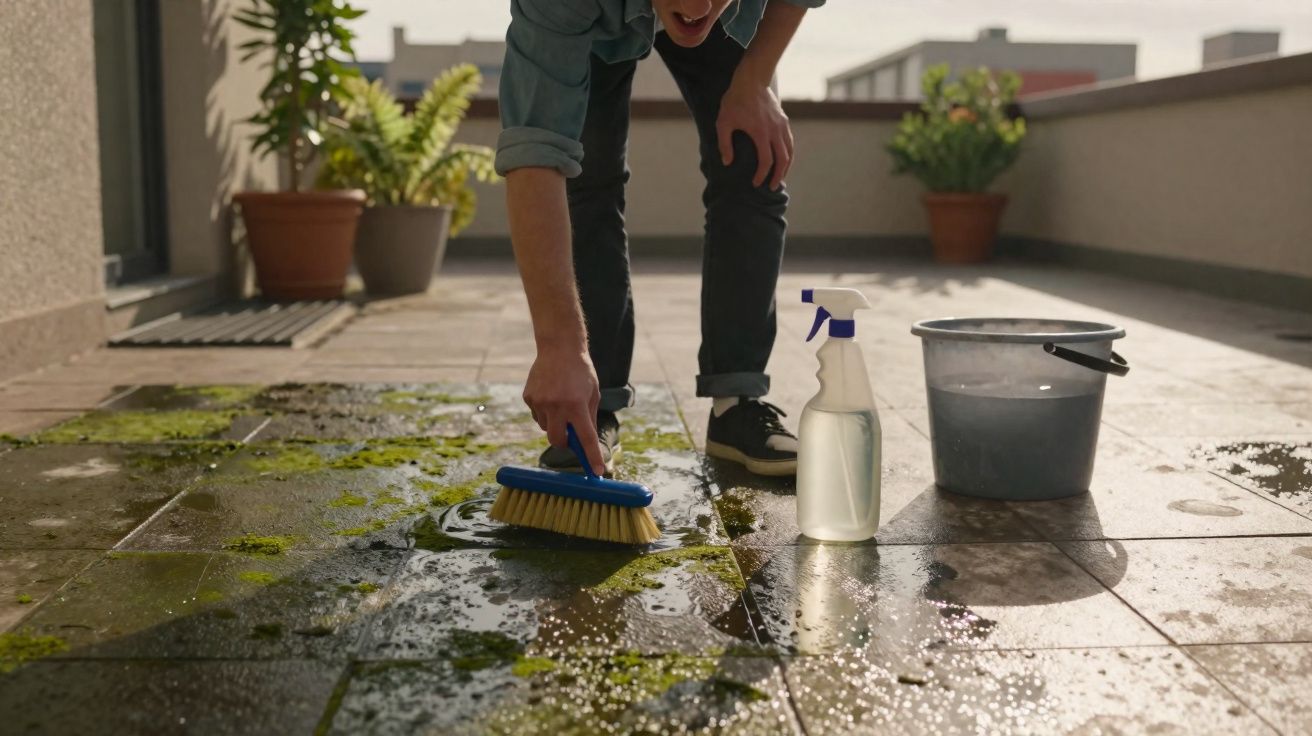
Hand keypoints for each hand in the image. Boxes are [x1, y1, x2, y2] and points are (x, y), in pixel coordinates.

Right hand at [522, 346, 606, 471]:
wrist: (559, 347)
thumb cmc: (580, 371)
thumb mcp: (592, 393)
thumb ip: (589, 418)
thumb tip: (586, 442)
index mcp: (576, 405)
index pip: (585, 438)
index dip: (592, 457)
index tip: (597, 472)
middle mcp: (556, 406)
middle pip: (558, 441)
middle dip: (565, 443)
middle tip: (572, 435)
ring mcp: (539, 402)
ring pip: (546, 428)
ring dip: (555, 424)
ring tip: (561, 403)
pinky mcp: (529, 398)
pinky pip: (537, 415)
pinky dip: (545, 412)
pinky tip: (550, 395)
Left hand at [716, 75, 792, 190]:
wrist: (751, 80)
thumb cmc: (734, 101)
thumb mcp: (723, 122)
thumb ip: (724, 143)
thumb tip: (727, 162)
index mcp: (761, 133)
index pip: (766, 161)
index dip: (762, 175)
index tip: (756, 183)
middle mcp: (775, 131)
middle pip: (783, 159)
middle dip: (778, 176)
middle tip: (772, 187)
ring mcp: (782, 125)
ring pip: (789, 151)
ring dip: (786, 166)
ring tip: (780, 177)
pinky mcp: (784, 120)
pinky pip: (790, 142)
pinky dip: (788, 154)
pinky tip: (783, 160)